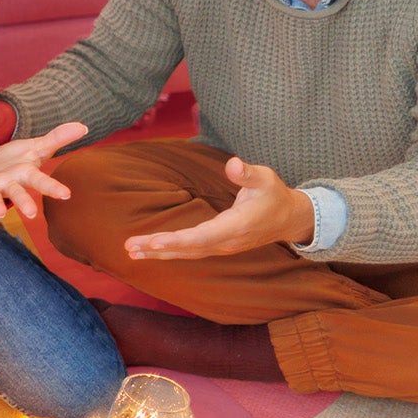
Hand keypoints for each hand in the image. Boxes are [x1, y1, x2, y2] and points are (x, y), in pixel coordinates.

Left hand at [0, 122, 84, 219]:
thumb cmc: (17, 161)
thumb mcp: (36, 147)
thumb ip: (57, 138)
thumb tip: (83, 126)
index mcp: (26, 174)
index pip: (42, 181)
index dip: (53, 188)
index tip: (67, 195)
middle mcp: (11, 185)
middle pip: (19, 194)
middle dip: (24, 203)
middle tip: (32, 216)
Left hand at [125, 156, 313, 258]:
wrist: (289, 219)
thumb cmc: (274, 195)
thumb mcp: (266, 179)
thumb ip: (248, 173)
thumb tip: (233, 164)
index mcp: (236, 226)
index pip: (202, 237)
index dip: (178, 240)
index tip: (154, 241)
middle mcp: (227, 242)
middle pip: (188, 249)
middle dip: (158, 249)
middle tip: (129, 247)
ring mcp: (223, 247)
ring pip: (187, 253)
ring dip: (158, 253)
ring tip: (131, 252)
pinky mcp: (218, 246)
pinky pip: (191, 252)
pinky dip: (170, 252)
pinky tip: (150, 251)